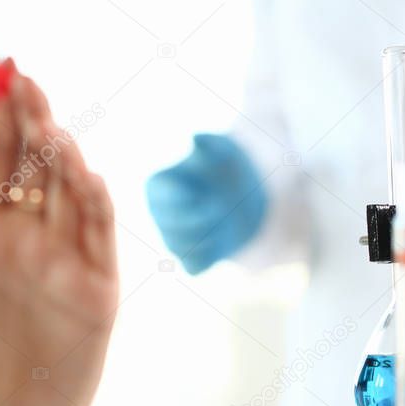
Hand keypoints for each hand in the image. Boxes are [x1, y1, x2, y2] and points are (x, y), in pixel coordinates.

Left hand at [0, 68, 118, 405]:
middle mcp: (22, 239)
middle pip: (28, 162)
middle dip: (26, 118)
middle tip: (17, 77)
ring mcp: (62, 260)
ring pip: (66, 189)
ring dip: (59, 155)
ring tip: (46, 126)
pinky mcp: (96, 288)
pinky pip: (98, 235)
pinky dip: (93, 203)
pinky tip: (83, 176)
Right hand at [145, 132, 267, 273]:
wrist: (246, 193)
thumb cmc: (227, 166)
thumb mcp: (222, 149)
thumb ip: (209, 144)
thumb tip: (195, 138)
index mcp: (158, 186)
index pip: (160, 200)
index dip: (182, 200)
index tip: (203, 194)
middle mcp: (160, 215)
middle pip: (169, 227)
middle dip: (198, 220)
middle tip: (220, 209)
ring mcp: (173, 238)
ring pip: (180, 248)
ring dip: (207, 237)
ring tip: (224, 223)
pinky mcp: (192, 258)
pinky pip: (194, 267)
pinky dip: (210, 257)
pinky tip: (222, 242)